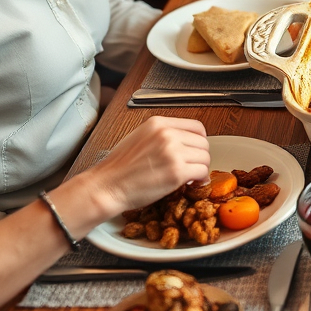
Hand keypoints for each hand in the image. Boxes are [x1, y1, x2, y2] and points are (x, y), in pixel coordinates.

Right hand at [88, 117, 209, 217]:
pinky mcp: (176, 172)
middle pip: (203, 142)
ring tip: (189, 177)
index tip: (195, 150)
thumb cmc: (118, 168)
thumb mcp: (140, 138)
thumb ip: (163, 135)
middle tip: (192, 167)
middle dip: (199, 156)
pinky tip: (190, 183)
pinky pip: (201, 172)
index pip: (196, 126)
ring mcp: (173, 152)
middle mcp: (167, 134)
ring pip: (205, 157)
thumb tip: (185, 143)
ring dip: (200, 169)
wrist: (105, 187)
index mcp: (159, 123)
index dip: (199, 141)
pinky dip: (199, 179)